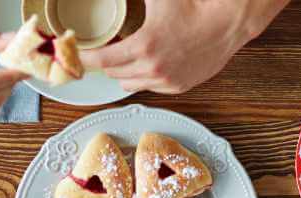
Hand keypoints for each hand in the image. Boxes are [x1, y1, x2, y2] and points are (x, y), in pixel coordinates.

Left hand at [82, 0, 285, 93]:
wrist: (227, 21)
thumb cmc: (193, 5)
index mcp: (143, 47)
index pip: (101, 60)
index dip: (84, 57)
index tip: (72, 55)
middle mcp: (153, 69)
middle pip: (113, 73)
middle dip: (105, 61)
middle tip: (102, 49)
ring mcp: (167, 81)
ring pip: (130, 83)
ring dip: (123, 70)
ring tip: (128, 53)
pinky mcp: (179, 87)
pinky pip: (150, 86)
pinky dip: (144, 76)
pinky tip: (148, 60)